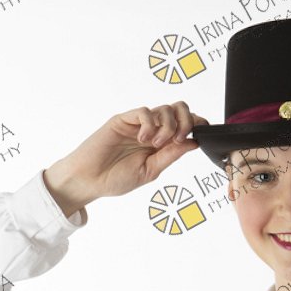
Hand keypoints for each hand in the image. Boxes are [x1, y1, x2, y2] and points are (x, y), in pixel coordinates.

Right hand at [43, 101, 209, 215]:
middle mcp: (152, 130)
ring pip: (165, 109)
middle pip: (179, 110)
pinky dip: (150, 124)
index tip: (201, 133)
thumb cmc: (116, 178)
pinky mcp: (123, 120)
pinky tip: (143, 139)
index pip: (185, 125)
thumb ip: (171, 155)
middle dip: (186, 121)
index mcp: (161, 144)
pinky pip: (144, 111)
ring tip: (155, 144)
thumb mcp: (151, 171)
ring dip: (168, 126)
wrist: (89, 180)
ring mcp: (138, 124)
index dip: (197, 124)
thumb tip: (194, 142)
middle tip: (177, 139)